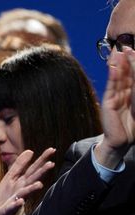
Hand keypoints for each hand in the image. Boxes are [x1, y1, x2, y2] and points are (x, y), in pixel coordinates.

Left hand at [0, 148, 55, 214]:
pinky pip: (12, 207)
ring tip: (40, 184)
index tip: (52, 149)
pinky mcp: (8, 210)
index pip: (33, 169)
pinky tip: (21, 201)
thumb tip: (30, 151)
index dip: (42, 159)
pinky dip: (16, 204)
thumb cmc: (5, 196)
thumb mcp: (10, 177)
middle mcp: (21, 190)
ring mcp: (16, 200)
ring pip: (25, 193)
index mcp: (22, 182)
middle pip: (32, 179)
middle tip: (51, 164)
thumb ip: (19, 165)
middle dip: (41, 172)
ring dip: (32, 189)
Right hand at [97, 47, 134, 167]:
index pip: (133, 76)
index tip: (134, 51)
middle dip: (127, 61)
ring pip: (118, 78)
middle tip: (127, 47)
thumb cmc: (133, 127)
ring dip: (118, 65)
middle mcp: (123, 94)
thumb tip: (131, 75)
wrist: (122, 141)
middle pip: (126, 74)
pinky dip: (113, 76)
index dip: (133, 64)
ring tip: (119, 52)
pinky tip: (114, 67)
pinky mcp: (108, 102)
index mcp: (131, 94)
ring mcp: (115, 97)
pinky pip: (112, 87)